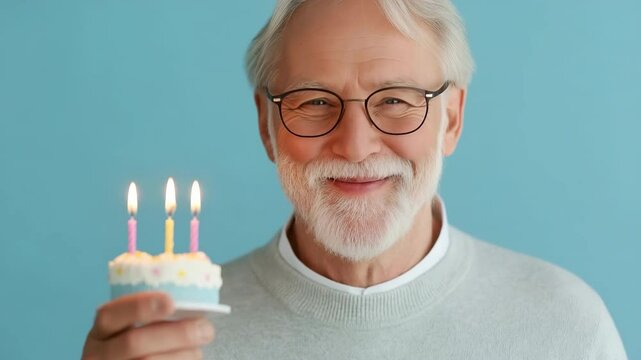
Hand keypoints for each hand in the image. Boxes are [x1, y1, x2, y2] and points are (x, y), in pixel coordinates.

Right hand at [82, 292, 214, 359]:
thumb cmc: (137, 348)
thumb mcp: (131, 330)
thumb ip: (152, 319)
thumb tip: (194, 311)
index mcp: (100, 332)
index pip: (110, 315)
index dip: (139, 306)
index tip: (171, 302)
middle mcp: (98, 355)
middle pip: (134, 343)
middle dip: (175, 334)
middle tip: (205, 329)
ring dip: (182, 355)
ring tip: (199, 350)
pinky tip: (189, 359)